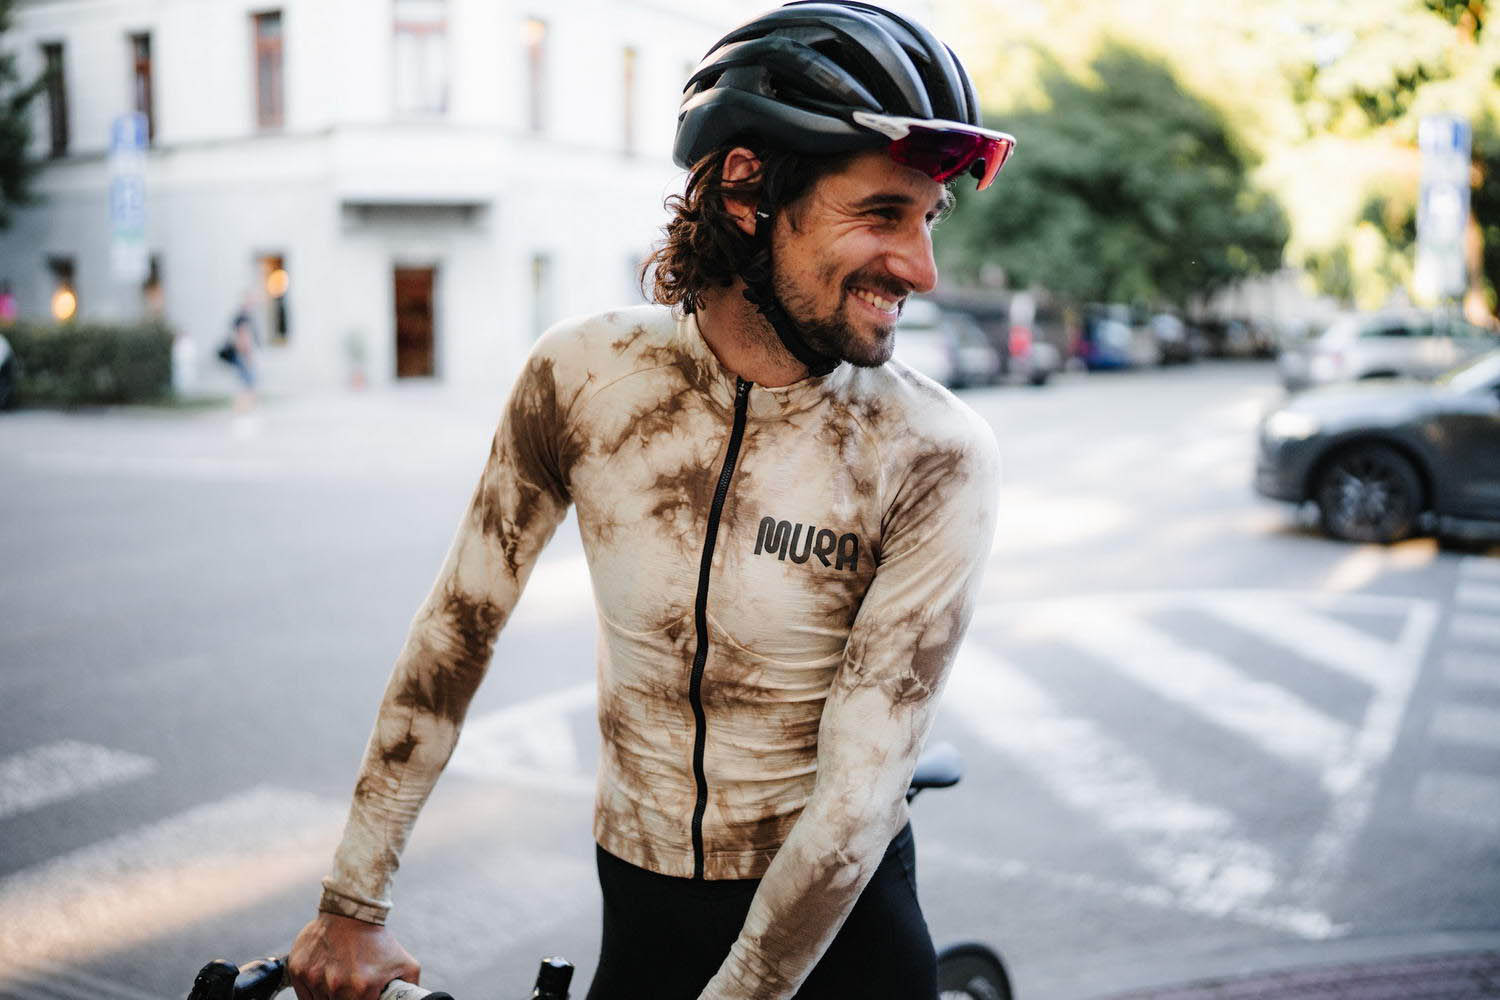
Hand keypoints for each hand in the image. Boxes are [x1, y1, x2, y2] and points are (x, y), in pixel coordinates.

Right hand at [289, 912, 420, 999]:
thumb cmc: (378, 941)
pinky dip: (313, 990)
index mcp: (362, 989)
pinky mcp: (298, 969)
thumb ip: (409, 992)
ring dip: (328, 996)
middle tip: (351, 987)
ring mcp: (315, 977)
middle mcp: (336, 985)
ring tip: (340, 977)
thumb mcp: (405, 966)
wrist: (352, 912)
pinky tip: (325, 975)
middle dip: (345, 999)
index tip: (363, 995)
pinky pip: (303, 994)